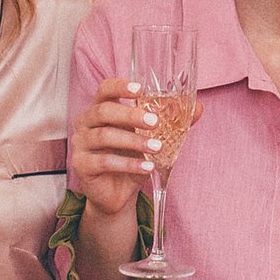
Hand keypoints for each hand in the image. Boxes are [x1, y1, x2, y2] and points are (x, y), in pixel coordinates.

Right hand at [71, 77, 195, 218]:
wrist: (117, 193)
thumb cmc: (131, 158)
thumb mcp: (151, 138)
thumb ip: (172, 122)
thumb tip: (198, 108)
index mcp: (101, 108)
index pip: (105, 89)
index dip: (120, 86)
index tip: (140, 88)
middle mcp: (86, 123)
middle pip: (104, 111)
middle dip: (131, 115)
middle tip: (155, 122)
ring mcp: (80, 144)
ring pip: (105, 136)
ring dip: (134, 141)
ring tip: (157, 147)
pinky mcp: (81, 165)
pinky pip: (104, 162)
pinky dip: (129, 164)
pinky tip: (147, 167)